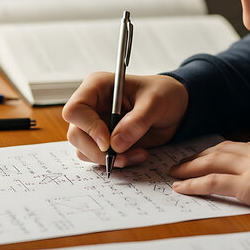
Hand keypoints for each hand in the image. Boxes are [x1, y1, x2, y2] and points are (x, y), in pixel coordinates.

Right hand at [62, 72, 187, 167]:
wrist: (174, 108)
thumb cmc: (163, 94)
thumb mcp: (155, 103)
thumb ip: (137, 121)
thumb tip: (116, 144)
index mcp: (97, 87)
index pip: (75, 109)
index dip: (88, 127)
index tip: (108, 141)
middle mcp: (92, 106)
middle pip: (76, 135)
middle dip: (98, 151)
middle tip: (123, 156)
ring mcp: (96, 125)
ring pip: (84, 150)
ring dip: (109, 159)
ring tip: (138, 154)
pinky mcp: (104, 141)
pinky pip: (99, 158)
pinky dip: (117, 162)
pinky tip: (137, 154)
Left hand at [169, 139, 249, 218]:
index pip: (243, 147)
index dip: (224, 150)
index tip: (212, 154)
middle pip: (222, 149)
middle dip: (201, 155)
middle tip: (184, 161)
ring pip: (212, 161)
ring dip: (191, 166)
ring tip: (175, 172)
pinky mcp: (247, 185)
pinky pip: (212, 182)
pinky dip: (194, 183)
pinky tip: (181, 187)